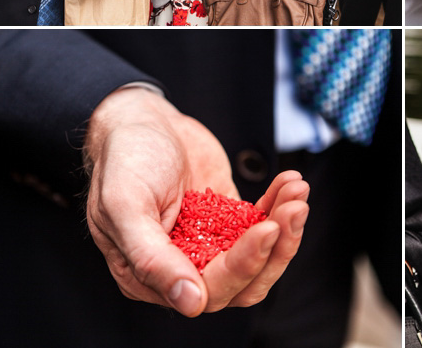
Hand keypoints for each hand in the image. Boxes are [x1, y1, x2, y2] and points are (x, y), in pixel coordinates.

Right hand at [85, 88, 309, 316]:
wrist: (140, 119)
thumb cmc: (124, 159)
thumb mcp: (126, 206)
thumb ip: (152, 258)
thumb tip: (189, 303)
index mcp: (151, 276)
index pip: (211, 290)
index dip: (245, 265)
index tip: (268, 229)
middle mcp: (184, 266)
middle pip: (245, 281)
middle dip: (276, 247)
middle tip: (295, 208)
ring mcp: (210, 242)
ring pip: (260, 257)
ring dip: (286, 228)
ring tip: (298, 191)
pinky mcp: (229, 219)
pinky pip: (263, 223)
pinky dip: (280, 205)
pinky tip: (290, 182)